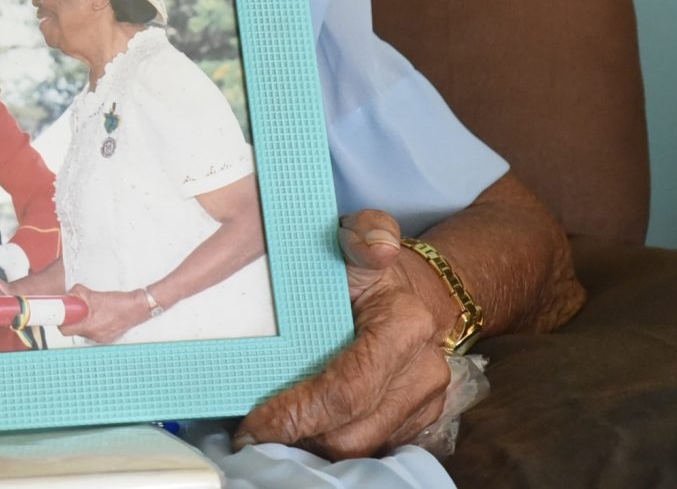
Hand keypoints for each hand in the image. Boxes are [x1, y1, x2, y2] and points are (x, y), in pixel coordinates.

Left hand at [58, 284, 151, 344]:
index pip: (65, 330)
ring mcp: (102, 337)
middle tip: (74, 309)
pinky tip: (99, 314)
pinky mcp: (109, 336)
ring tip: (89, 310)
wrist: (138, 307)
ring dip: (84, 321)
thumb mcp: (96, 294)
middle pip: (75, 330)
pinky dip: (94, 323)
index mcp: (90, 326)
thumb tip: (71, 293)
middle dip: (73, 320)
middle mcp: (95, 335)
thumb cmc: (121, 303)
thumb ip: (80, 293)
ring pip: (85, 331)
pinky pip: (95, 331)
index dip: (61, 322)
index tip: (60, 314)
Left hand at [234, 210, 453, 458]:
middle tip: (252, 433)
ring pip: (360, 447)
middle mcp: (423, 372)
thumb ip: (366, 231)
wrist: (417, 291)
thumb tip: (376, 245)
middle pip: (351, 432)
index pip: (347, 390)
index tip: (255, 424)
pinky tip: (301, 432)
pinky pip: (371, 447)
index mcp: (405, 326)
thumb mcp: (361, 234)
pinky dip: (331, 444)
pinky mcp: (417, 422)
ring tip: (271, 433)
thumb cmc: (373, 267)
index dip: (298, 414)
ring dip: (312, 445)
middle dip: (298, 437)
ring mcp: (424, 403)